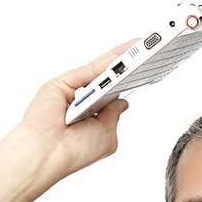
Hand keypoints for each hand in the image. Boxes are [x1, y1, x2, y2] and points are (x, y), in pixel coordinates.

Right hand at [0, 38, 138, 201]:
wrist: (47, 154)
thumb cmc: (72, 151)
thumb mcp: (106, 135)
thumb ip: (114, 115)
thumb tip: (122, 100)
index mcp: (92, 120)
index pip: (115, 97)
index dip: (131, 85)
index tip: (152, 73)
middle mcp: (83, 104)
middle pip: (110, 81)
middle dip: (130, 69)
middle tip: (154, 53)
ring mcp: (73, 92)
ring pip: (101, 72)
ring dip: (123, 59)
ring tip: (146, 46)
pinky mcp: (63, 83)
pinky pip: (91, 69)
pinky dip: (109, 61)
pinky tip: (127, 53)